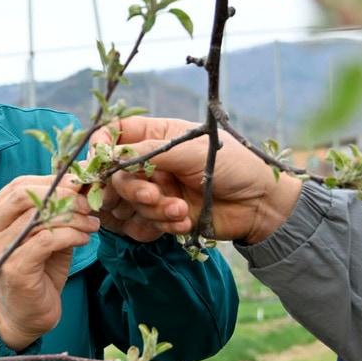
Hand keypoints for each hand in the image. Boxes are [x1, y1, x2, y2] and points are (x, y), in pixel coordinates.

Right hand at [0, 175, 100, 349]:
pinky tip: (84, 239)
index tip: (80, 186)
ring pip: (39, 217)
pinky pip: (47, 240)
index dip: (53, 181)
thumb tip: (80, 181)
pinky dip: (71, 235)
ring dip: (74, 217)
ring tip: (92, 224)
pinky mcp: (13, 268)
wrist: (27, 315)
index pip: (19, 185)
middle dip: (62, 195)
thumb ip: (53, 209)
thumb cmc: (37, 271)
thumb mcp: (44, 233)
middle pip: (24, 195)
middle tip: (88, 204)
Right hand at [92, 117, 302, 245]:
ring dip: (154, 209)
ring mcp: (158, 190)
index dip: (102, 147)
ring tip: (181, 211)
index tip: (100, 162)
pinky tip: (185, 221)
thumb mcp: (190, 150)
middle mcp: (152, 163)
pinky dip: (163, 225)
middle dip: (132, 189)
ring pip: (131, 203)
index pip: (115, 135)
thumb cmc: (233, 165)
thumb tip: (112, 156)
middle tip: (153, 195)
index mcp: (157, 136)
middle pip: (117, 175)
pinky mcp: (165, 215)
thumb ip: (149, 151)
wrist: (261, 204)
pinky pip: (146, 224)